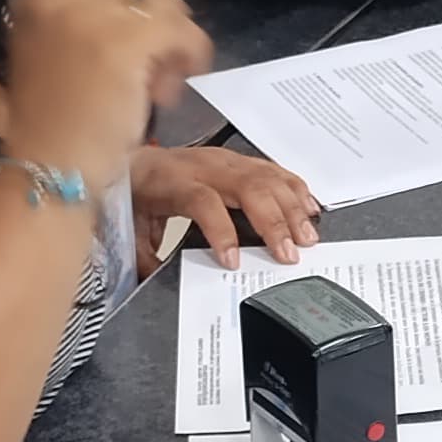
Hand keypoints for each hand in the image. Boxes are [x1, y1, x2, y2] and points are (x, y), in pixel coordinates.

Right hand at [5, 0, 210, 190]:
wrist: (48, 170)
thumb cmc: (54, 128)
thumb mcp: (56, 58)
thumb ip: (88, 27)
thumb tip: (146, 20)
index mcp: (35, 0)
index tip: (145, 27)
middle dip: (158, 12)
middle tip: (161, 55)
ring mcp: (88, 17)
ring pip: (160, 4)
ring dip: (174, 37)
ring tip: (163, 81)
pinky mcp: (121, 43)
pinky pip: (178, 30)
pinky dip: (190, 53)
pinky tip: (176, 84)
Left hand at [132, 144, 320, 269]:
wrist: (137, 159)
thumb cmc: (138, 191)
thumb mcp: (132, 226)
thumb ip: (145, 256)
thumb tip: (159, 282)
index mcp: (176, 182)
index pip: (204, 202)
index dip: (221, 231)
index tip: (233, 262)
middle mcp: (205, 167)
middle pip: (249, 188)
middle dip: (273, 222)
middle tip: (289, 254)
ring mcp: (226, 160)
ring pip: (267, 178)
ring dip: (292, 208)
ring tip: (307, 237)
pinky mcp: (240, 160)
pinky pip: (274, 170)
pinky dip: (295, 189)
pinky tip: (309, 208)